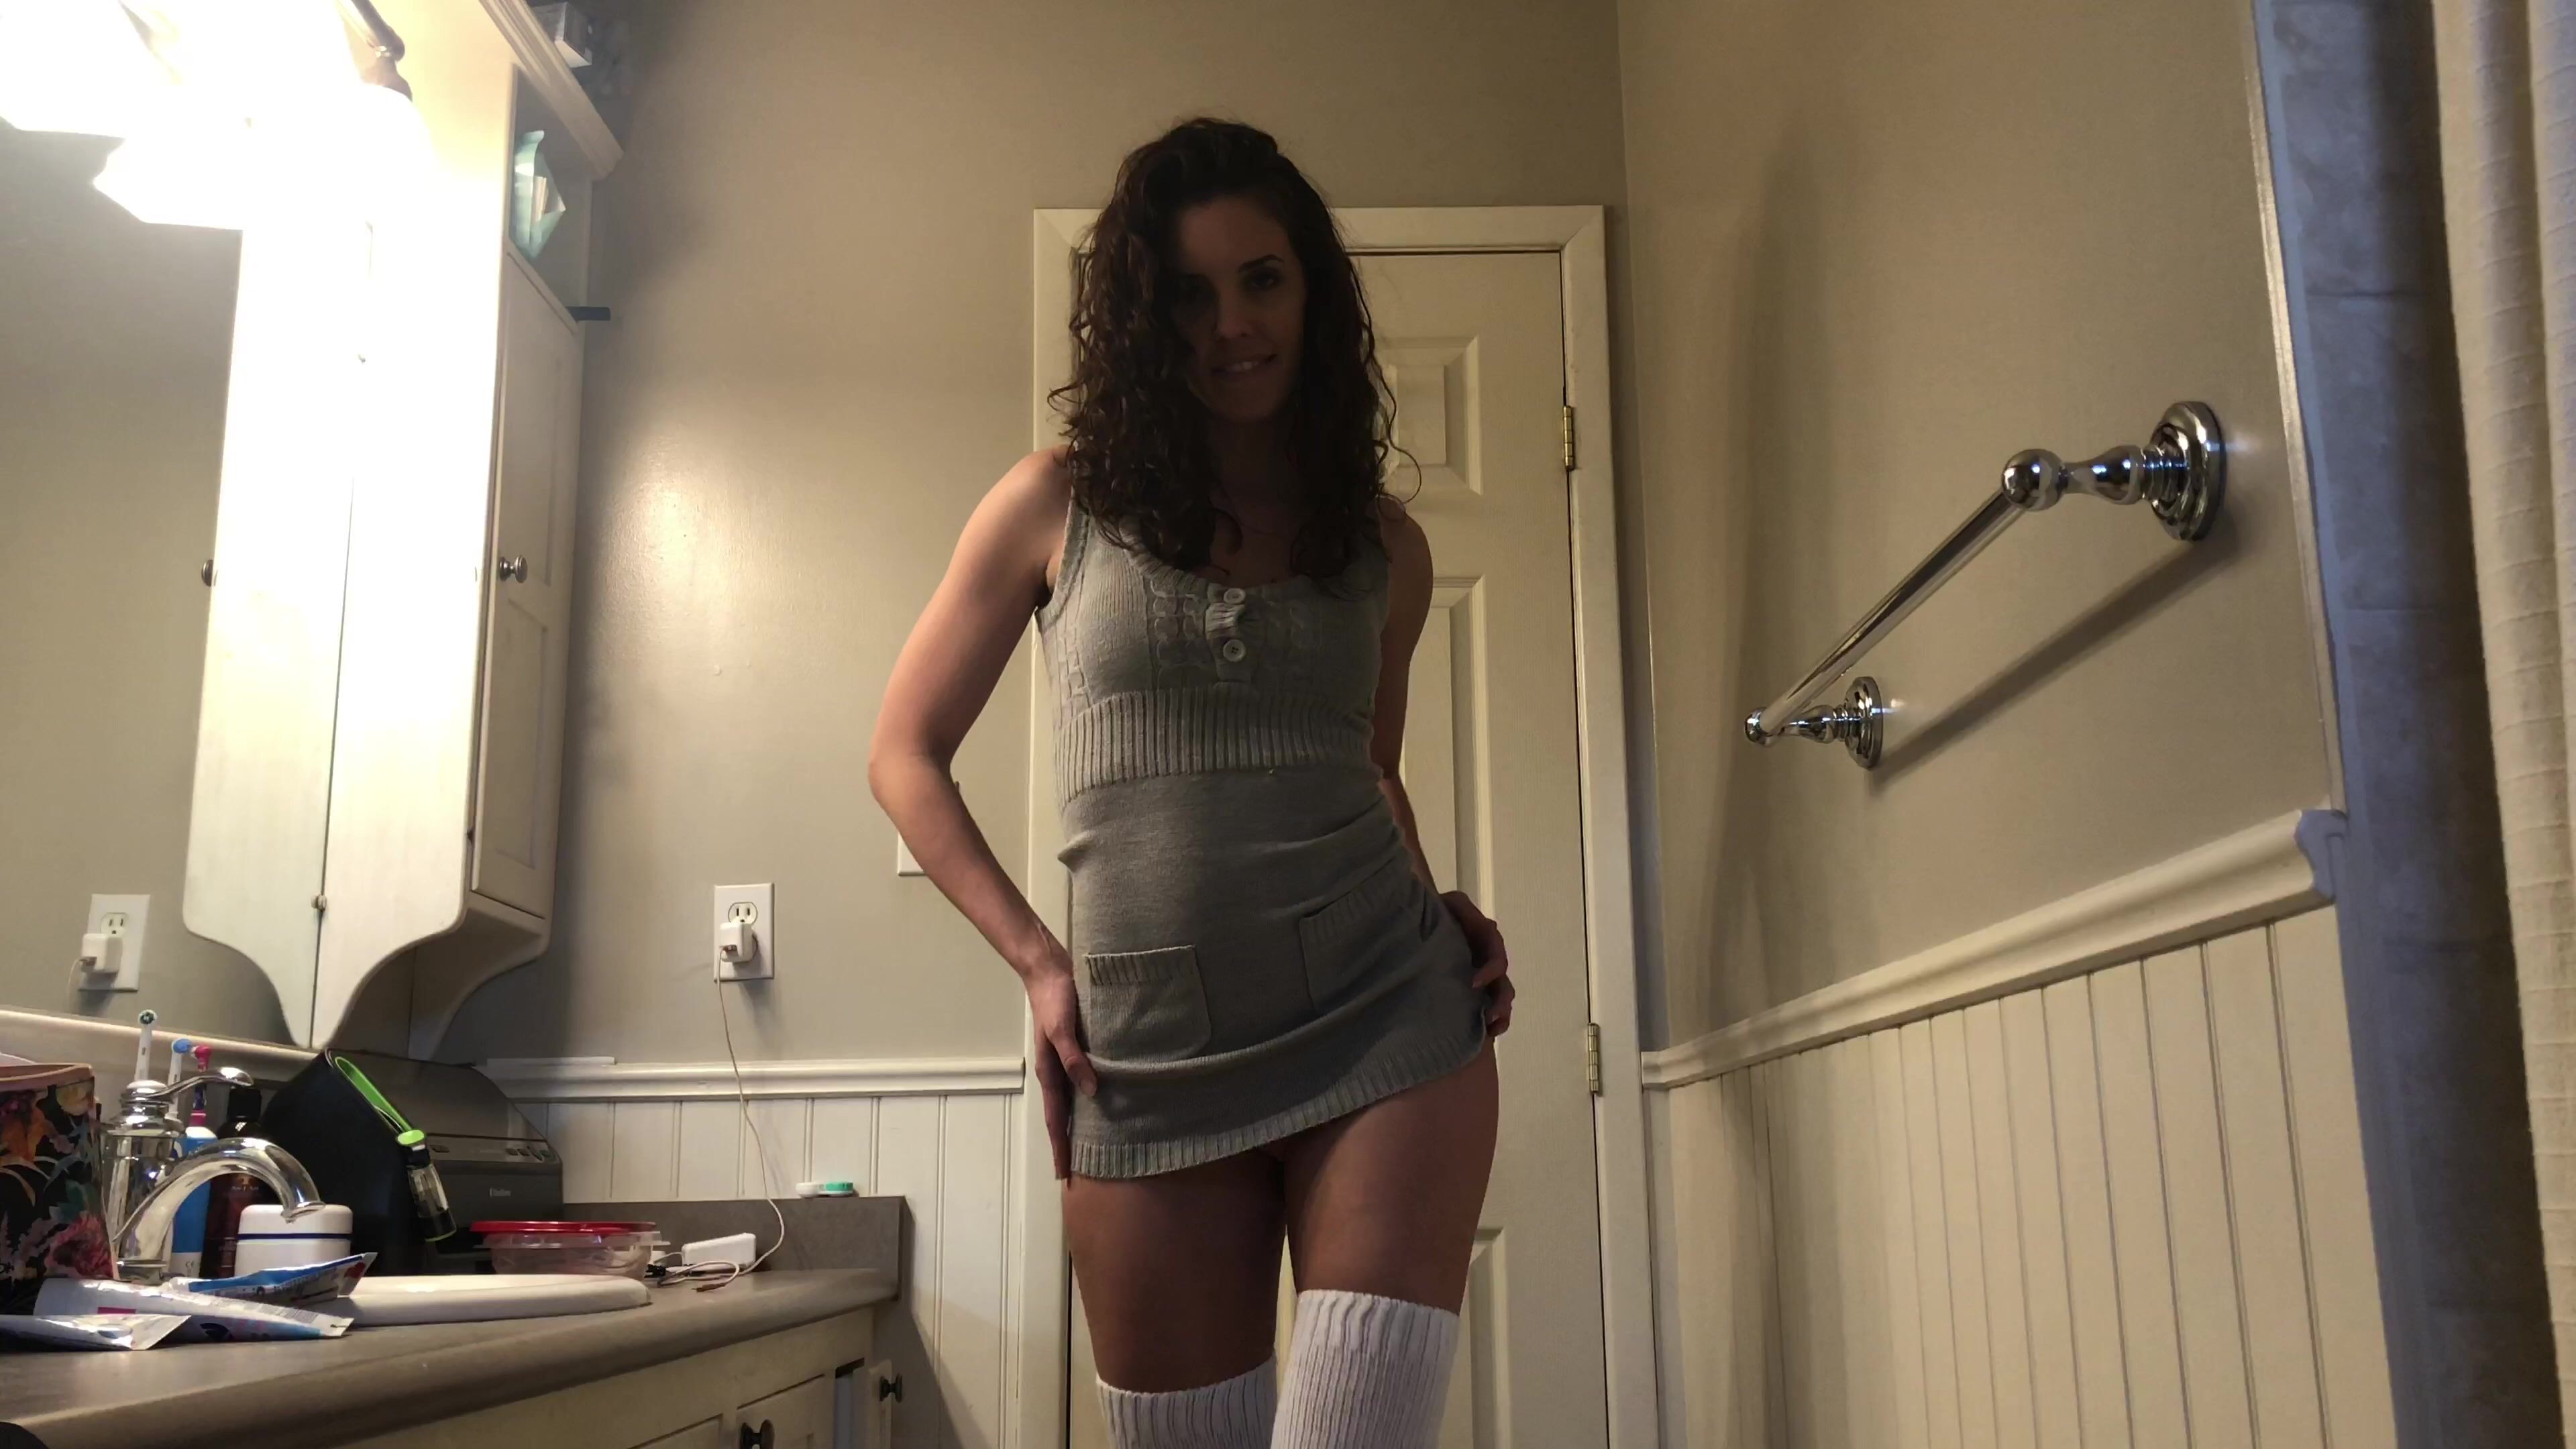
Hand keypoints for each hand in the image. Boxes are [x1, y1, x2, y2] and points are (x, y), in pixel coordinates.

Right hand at [1022, 956, 1097, 1180]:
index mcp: (1049, 1072)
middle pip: (1062, 1117)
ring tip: (1092, 1148)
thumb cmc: (1054, 999)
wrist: (1050, 970)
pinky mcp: (1077, 1048)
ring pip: (1073, 1102)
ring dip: (1079, 1125)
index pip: (1055, 1119)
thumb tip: (1092, 1092)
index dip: (1060, 1147)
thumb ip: (1075, 1059)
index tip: (1064, 1176)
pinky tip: (1102, 1104)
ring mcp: (1066, 1061)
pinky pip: (1083, 1082)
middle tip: (1078, 1173)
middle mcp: (1057, 1071)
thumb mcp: (1063, 1030)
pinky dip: (1089, 1099)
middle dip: (1068, 1144)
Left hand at [1443, 891, 1513, 1035]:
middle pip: (1503, 983)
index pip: (1496, 957)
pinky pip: (1491, 1007)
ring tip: (1491, 1028)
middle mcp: (1488, 960)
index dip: (1490, 971)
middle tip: (1488, 1016)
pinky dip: (1494, 1021)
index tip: (1474, 984)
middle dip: (1500, 1001)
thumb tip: (1479, 922)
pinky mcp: (1475, 990)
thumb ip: (1461, 907)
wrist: (1422, 923)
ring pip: (1501, 998)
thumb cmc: (1437, 913)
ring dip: (1500, 1014)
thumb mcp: (1451, 903)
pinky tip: (1488, 1034)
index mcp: (1486, 940)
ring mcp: (1484, 977)